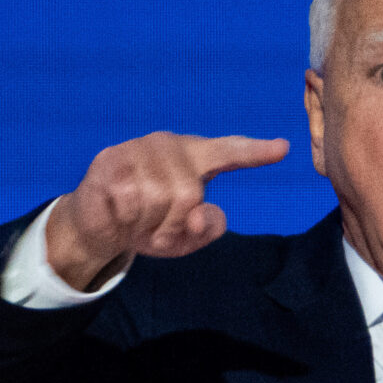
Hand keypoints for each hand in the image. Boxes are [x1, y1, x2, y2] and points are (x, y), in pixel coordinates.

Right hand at [47, 131, 289, 290]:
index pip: (229, 152)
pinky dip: (126, 218)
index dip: (255, 152)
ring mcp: (138, 149)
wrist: (99, 226)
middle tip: (156, 226)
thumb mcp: (186, 237)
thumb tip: (200, 215)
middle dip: (172, 224)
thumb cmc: (150, 224)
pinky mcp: (110, 161)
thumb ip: (207, 228)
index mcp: (195, 157)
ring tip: (138, 219)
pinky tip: (120, 212)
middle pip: (189, 193)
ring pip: (158, 198)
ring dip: (148, 224)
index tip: (283, 148)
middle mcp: (169, 145)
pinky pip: (130, 201)